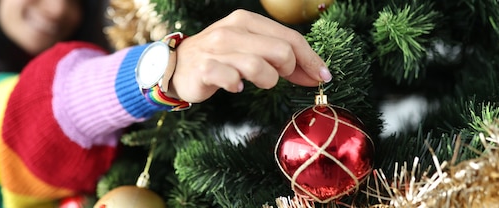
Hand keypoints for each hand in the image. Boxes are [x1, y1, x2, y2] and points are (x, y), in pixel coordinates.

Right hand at [167, 9, 331, 102]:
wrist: (176, 66)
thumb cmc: (219, 58)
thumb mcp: (249, 48)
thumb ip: (278, 55)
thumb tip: (316, 72)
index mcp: (247, 20)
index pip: (290, 37)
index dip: (311, 59)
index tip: (323, 76)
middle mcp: (232, 30)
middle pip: (281, 51)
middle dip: (288, 70)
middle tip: (279, 78)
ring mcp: (217, 49)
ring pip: (260, 66)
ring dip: (266, 81)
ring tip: (256, 82)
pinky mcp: (204, 68)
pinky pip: (231, 79)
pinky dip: (238, 85)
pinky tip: (236, 86)